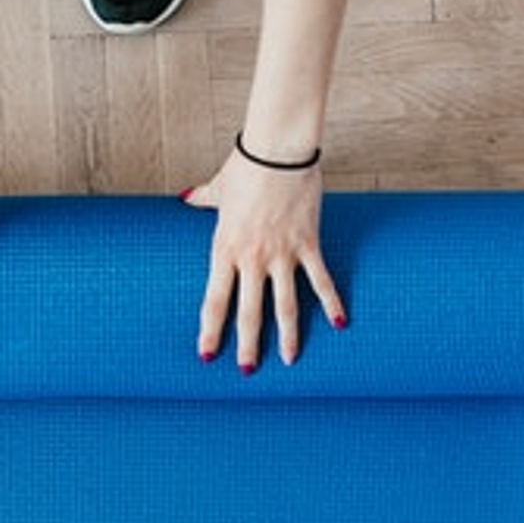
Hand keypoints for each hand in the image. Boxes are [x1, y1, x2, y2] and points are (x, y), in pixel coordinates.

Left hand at [182, 151, 345, 372]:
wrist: (277, 150)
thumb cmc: (246, 167)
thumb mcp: (218, 188)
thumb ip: (202, 199)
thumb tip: (184, 198)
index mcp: (224, 248)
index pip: (214, 300)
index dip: (211, 330)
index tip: (207, 354)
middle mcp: (252, 258)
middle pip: (249, 312)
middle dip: (247, 345)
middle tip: (247, 372)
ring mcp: (281, 254)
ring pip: (285, 305)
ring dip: (288, 336)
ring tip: (290, 360)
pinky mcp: (308, 244)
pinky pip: (320, 281)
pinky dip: (332, 303)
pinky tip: (339, 325)